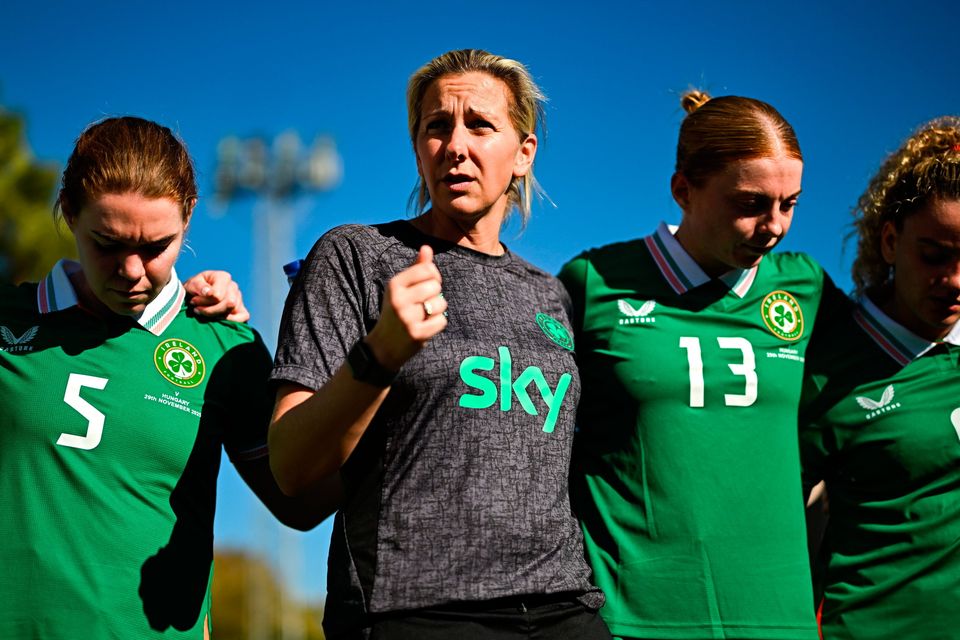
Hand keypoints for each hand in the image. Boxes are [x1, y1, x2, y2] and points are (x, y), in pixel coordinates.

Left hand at [184, 270, 249, 321]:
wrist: (196, 295)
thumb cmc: (194, 288)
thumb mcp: (192, 284)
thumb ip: (199, 286)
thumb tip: (210, 293)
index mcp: (223, 277)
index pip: (219, 295)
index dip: (205, 301)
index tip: (193, 302)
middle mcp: (233, 286)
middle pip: (229, 303)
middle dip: (210, 310)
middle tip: (196, 309)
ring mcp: (239, 298)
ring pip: (233, 311)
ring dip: (216, 315)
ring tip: (203, 312)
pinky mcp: (241, 309)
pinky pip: (244, 317)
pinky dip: (232, 321)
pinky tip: (218, 320)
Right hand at [365, 245, 447, 369]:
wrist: (382, 346)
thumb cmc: (396, 312)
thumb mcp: (401, 289)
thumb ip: (416, 268)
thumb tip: (427, 247)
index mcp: (394, 284)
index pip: (428, 269)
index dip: (433, 277)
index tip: (426, 286)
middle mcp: (399, 299)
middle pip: (436, 286)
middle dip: (435, 295)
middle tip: (423, 305)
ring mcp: (407, 317)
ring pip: (441, 303)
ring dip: (437, 311)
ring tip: (424, 316)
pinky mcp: (416, 333)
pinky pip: (442, 321)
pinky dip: (437, 324)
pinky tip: (425, 327)